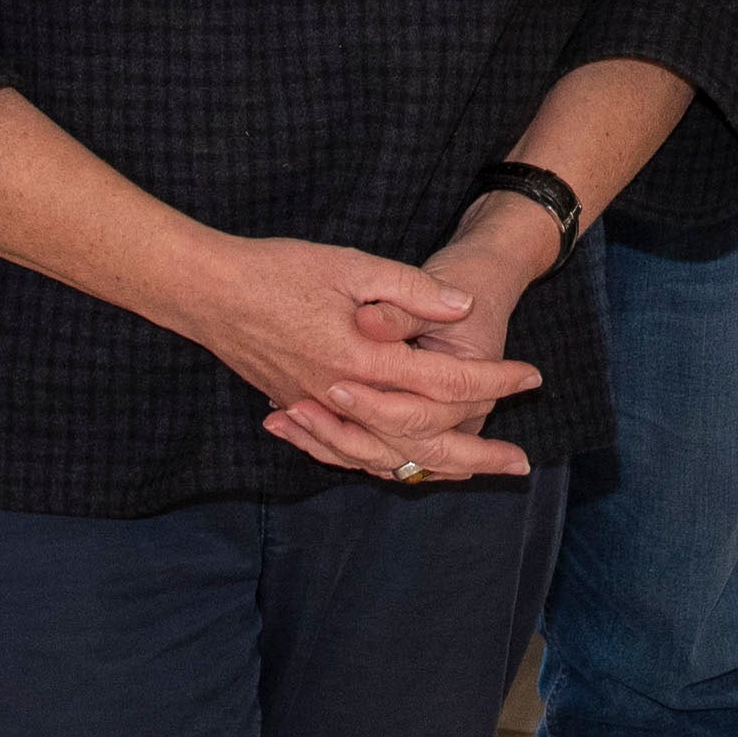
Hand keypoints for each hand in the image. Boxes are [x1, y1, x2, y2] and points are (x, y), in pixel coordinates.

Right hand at [190, 233, 537, 476]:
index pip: (445, 385)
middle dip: (477, 455)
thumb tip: (463, 307)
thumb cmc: (278, 269)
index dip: (495, 381)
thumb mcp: (351, 265)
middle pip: (423, 441)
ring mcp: (317, 409)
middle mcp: (342, 397)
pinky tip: (400, 464)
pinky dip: (380, 463)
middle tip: (521, 463)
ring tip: (470, 471)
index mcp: (364, 360)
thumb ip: (410, 290)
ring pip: (384, 456)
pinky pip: (347, 452)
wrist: (206, 291)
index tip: (531, 377)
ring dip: (431, 465)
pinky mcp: (297, 408)